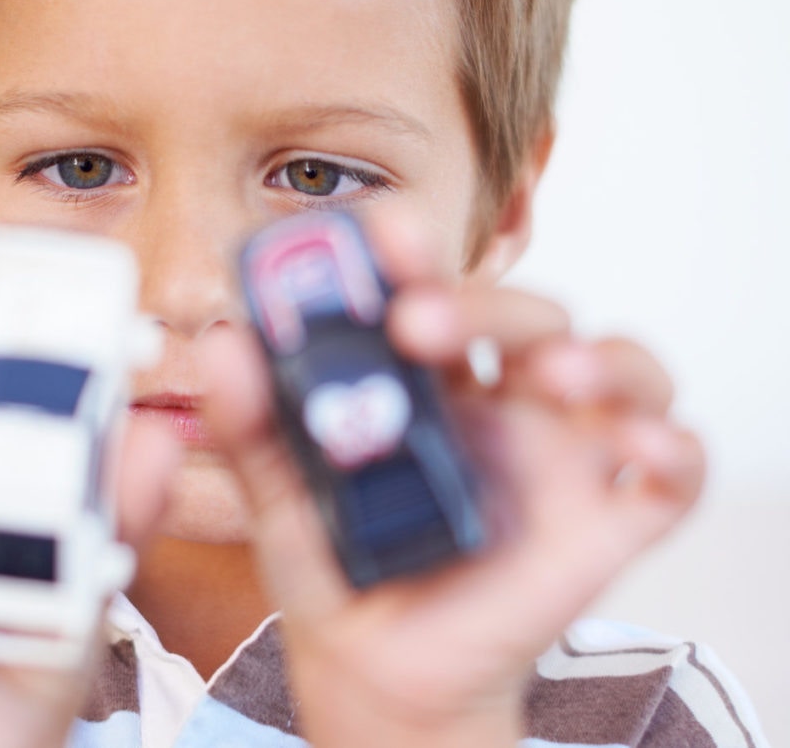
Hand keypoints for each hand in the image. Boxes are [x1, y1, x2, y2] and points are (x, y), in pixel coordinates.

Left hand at [198, 211, 704, 747]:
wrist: (376, 667)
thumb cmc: (335, 566)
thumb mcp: (279, 496)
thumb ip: (251, 425)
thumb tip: (223, 348)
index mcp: (428, 380)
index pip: (437, 290)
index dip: (421, 253)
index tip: (385, 230)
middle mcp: (502, 401)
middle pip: (526, 316)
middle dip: (485, 303)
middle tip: (423, 321)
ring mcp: (559, 454)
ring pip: (616, 369)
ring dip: (599, 357)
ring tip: (554, 376)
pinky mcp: (605, 519)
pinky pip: (670, 472)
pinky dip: (674, 448)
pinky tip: (643, 446)